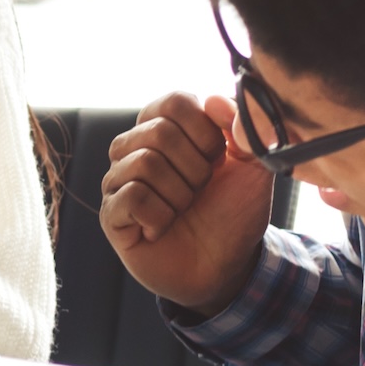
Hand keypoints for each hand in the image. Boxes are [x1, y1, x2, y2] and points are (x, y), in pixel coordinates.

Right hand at [98, 92, 282, 316]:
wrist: (225, 265)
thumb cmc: (234, 212)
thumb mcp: (253, 167)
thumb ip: (242, 128)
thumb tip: (214, 100)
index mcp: (166, 128)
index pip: (174, 102)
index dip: (204, 131)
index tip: (218, 158)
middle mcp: (135, 148)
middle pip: (158, 132)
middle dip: (195, 168)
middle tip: (200, 190)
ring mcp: (119, 180)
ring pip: (144, 163)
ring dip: (179, 194)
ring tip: (183, 210)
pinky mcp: (111, 214)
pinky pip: (132, 197)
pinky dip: (160, 216)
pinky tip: (163, 228)